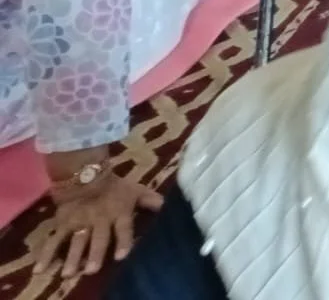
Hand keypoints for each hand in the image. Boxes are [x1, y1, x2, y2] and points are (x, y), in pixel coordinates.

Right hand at [36, 173, 160, 277]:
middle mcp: (99, 220)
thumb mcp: (136, 190)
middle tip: (92, 269)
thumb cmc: (115, 186)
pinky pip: (53, 240)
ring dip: (72, 257)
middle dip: (95, 253)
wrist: (86, 174)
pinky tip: (40, 269)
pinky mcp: (62, 224)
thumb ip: (151, 201)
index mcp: (118, 213)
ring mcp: (79, 223)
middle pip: (98, 238)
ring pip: (76, 242)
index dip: (123, 240)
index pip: (123, 227)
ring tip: (69, 273)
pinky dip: (46, 255)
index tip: (122, 255)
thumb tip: (170, 206)